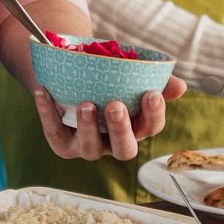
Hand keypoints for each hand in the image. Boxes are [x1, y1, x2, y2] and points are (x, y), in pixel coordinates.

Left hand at [31, 76, 185, 159]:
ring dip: (88, 127)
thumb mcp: (130, 74)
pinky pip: (55, 133)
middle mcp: (114, 142)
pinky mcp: (63, 144)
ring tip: (85, 104)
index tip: (151, 94)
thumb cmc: (108, 79)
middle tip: (115, 105)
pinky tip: (44, 91)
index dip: (154, 114)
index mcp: (136, 126)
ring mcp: (88, 145)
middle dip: (121, 129)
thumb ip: (155, 79)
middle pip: (124, 149)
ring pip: (91, 149)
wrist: (72, 78)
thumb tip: (179, 85)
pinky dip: (47, 113)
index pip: (151, 127)